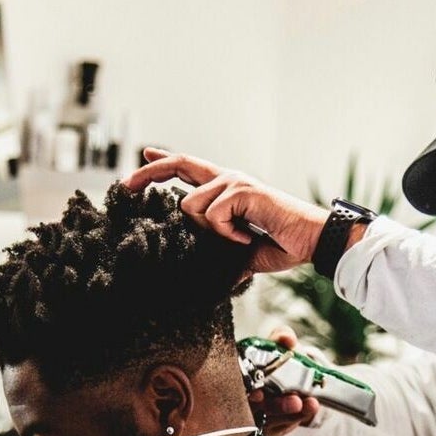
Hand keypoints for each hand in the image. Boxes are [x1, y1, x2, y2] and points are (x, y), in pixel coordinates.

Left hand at [123, 149, 328, 273]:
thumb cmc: (282, 244)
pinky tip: (249, 237)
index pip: (188, 169)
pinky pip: (213, 216)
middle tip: (125, 186)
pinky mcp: (243, 190)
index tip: (143, 156)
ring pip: (190, 206)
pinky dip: (228, 235)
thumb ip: (219, 254)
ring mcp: (234, 182)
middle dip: (148, 174)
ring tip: (239, 239)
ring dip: (210, 232)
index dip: (162, 162)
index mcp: (226, 190)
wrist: (310, 241)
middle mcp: (227, 179)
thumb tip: (205, 279)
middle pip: (179, 165)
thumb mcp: (241, 253)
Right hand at [247, 326, 320, 435]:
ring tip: (311, 404)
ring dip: (291, 415)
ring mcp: (255, 416)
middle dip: (276, 407)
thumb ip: (283, 337)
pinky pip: (282, 428)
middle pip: (253, 410)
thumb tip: (286, 336)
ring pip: (270, 422)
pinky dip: (298, 419)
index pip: (234, 389)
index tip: (259, 394)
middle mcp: (242, 399)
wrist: (297, 378)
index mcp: (239, 375)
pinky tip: (310, 409)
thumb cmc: (282, 359)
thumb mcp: (282, 346)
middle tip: (296, 402)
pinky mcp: (269, 428)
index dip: (245, 392)